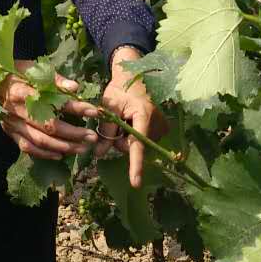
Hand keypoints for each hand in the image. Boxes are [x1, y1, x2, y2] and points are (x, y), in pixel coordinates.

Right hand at [0, 51, 100, 160]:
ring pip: (40, 140)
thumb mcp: (30, 67)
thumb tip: (75, 88)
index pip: (53, 101)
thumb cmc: (11, 72)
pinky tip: (61, 155)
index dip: (75, 107)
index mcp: (23, 89)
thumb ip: (53, 79)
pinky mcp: (9, 132)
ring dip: (64, 146)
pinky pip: (28, 147)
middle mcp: (17, 110)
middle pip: (48, 126)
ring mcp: (12, 123)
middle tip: (92, 136)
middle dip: (73, 133)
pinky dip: (45, 154)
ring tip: (83, 148)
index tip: (94, 111)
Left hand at [97, 47, 167, 188]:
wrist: (134, 78)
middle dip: (119, 141)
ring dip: (126, 138)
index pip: (138, 145)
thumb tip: (98, 154)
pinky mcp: (162, 129)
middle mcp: (157, 124)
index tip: (135, 183)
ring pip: (136, 145)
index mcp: (143, 115)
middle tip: (114, 123)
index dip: (135, 165)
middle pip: (133, 147)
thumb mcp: (108, 107)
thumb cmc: (119, 90)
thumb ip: (105, 130)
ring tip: (124, 119)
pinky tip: (131, 122)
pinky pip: (142, 141)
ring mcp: (161, 127)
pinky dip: (133, 136)